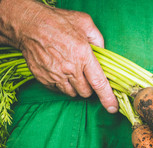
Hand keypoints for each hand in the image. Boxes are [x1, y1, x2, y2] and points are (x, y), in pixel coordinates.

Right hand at [0, 0, 117, 112]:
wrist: (28, 25)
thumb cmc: (57, 22)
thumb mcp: (85, 23)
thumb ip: (98, 40)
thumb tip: (104, 53)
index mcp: (83, 55)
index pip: (99, 83)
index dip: (107, 98)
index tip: (113, 108)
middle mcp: (70, 69)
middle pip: (86, 92)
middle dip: (89, 88)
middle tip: (86, 75)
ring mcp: (55, 75)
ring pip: (72, 94)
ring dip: (76, 88)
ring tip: (72, 72)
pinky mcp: (44, 79)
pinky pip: (58, 90)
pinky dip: (62, 85)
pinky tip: (60, 72)